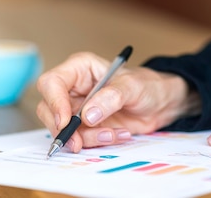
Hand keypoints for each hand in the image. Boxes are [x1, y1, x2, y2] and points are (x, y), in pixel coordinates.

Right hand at [36, 51, 198, 151]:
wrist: (161, 104)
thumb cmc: (147, 85)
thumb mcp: (133, 86)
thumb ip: (111, 97)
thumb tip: (87, 115)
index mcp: (80, 69)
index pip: (52, 83)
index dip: (54, 102)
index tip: (66, 122)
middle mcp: (74, 88)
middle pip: (49, 109)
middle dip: (65, 128)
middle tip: (79, 141)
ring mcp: (78, 108)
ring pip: (63, 129)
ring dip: (85, 138)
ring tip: (112, 134)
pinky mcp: (85, 126)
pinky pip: (79, 139)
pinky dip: (95, 142)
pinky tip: (116, 134)